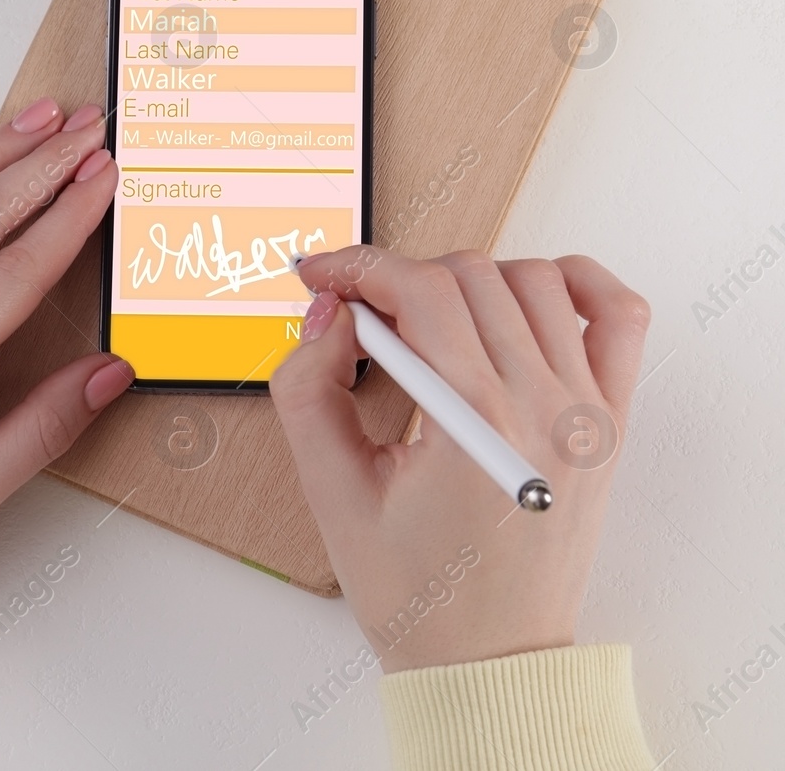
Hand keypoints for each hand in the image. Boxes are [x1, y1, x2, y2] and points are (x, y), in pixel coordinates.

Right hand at [271, 246, 650, 671]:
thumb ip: (307, 390)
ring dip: (469, 278)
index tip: (322, 275)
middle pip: (469, 276)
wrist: (485, 657)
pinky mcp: (607, 421)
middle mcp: (542, 407)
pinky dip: (575, 282)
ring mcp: (584, 411)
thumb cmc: (414, 590)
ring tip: (428, 317)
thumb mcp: (330, 491)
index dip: (357, 266)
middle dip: (399, 274)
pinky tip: (524, 295)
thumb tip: (328, 314)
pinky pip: (617, 313)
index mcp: (474, 423)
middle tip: (357, 308)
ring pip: (533, 279)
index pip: (419, 291)